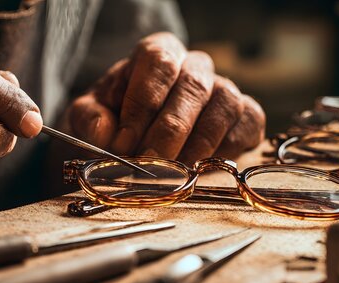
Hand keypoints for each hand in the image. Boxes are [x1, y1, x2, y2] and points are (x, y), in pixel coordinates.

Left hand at [66, 32, 264, 163]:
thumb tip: (106, 133)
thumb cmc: (114, 121)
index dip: (142, 102)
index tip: (124, 142)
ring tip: (174, 172)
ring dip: (199, 143)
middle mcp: (194, 66)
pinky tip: (201, 168)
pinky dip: (226, 149)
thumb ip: (90, 118)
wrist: (138, 141)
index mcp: (157, 54)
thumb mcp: (90, 116)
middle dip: (169, 130)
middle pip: (193, 85)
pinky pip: (248, 125)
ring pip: (225, 104)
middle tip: (149, 162)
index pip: (158, 62)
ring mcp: (224, 89)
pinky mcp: (245, 116)